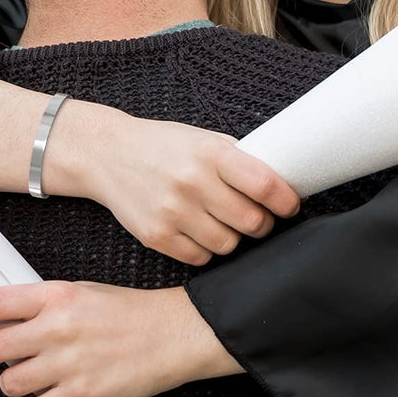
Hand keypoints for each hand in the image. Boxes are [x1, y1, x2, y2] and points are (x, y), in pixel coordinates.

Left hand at [0, 281, 241, 396]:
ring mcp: (68, 363)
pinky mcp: (81, 394)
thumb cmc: (130, 312)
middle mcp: (57, 327)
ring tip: (31, 376)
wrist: (173, 333)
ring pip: (8, 383)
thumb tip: (3, 317)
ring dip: (14, 382)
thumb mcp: (84, 291)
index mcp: (57, 294)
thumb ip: (44, 304)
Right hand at [54, 107, 300, 265]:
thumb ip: (237, 158)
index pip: (265, 186)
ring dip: (232, 237)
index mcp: (211, 153)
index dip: (286, 201)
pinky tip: (197, 229)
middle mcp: (192, 182)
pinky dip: (205, 249)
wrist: (107, 154)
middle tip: (256, 216)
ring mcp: (172, 212)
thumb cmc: (162, 145)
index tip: (290, 205)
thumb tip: (278, 181)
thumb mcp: (202, 138)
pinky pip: (199, 258)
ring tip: (221, 221)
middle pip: (252, 222)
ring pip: (228, 245)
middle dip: (262, 223)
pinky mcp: (156, 236)